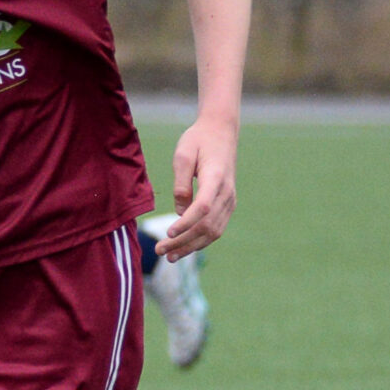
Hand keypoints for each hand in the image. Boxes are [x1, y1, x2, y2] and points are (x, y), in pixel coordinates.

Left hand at [161, 116, 236, 260]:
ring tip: (170, 256)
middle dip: (183, 241)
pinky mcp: (227, 205)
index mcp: (216, 177)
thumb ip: (181, 183)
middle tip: (159, 250)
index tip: (168, 233)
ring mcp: (230, 201)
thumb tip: (179, 211)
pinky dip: (200, 241)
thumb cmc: (198, 140)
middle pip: (207, 225)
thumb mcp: (183, 154)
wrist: (221, 133)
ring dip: (191, 246)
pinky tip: (183, 248)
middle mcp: (227, 192)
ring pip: (213, 232)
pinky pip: (216, 229)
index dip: (186, 223)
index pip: (203, 207)